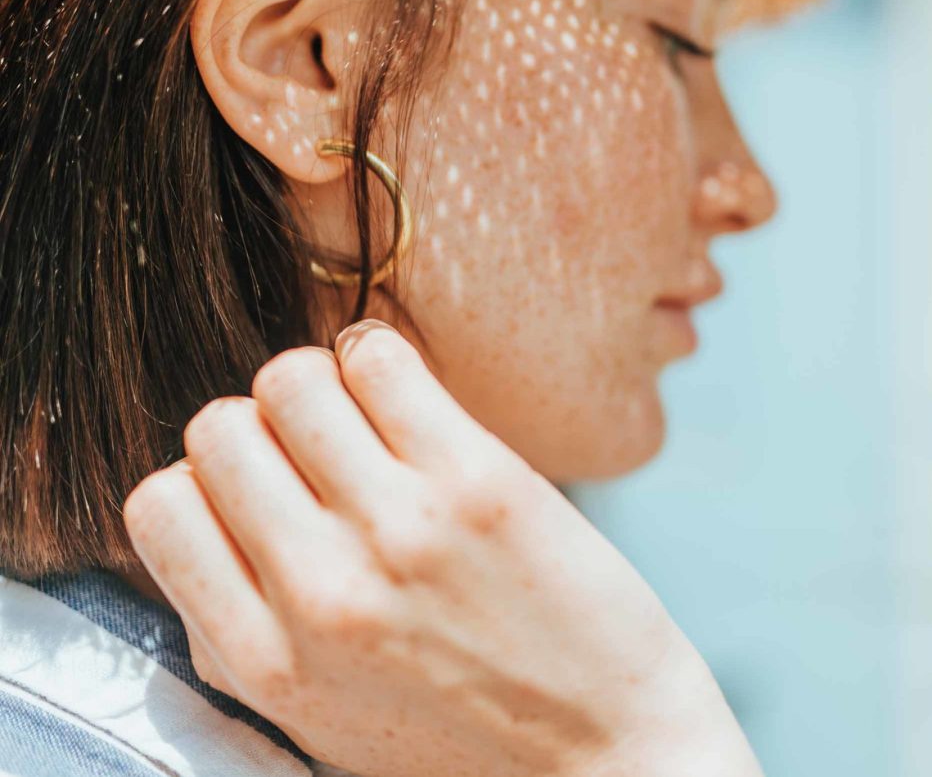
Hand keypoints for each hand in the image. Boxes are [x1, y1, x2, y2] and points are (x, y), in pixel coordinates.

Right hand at [123, 319, 761, 776]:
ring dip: (316, 383)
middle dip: (257, 427)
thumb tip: (205, 517)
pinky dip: (378, 356)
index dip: (205, 481)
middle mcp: (317, 591)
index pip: (158, 504)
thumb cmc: (465, 739)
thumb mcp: (319, 719)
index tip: (260, 486)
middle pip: (218, 429)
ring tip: (362, 414)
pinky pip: (379, 360)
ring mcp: (399, 529)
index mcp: (263, 662)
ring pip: (289, 379)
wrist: (612, 766)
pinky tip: (407, 393)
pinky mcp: (478, 482)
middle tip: (316, 450)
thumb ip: (240, 630)